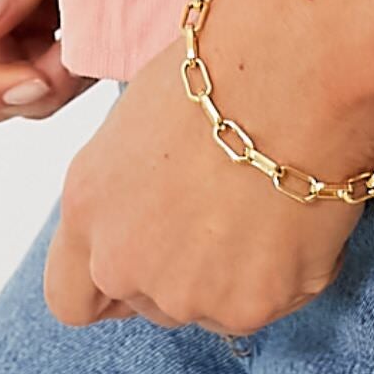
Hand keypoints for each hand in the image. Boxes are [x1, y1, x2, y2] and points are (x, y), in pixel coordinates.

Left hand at [44, 0, 373, 333]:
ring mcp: (189, 294)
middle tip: (224, 213)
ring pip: (211, 309)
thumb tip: (153, 212)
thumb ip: (127, 193)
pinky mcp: (253, 306)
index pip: (70, 298)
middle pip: (148, 302)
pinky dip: (291, 269)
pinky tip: (303, 209)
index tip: (145, 258)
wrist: (294, 64)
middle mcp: (124, 263)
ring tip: (269, 203)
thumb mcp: (137, 126)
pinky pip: (272, 301)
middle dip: (180, 271)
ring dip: (236, 274)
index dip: (107, 286)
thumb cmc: (220, 65)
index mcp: (86, 210)